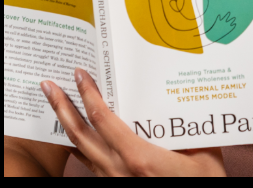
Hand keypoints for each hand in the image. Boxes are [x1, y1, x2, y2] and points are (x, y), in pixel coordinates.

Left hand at [41, 68, 226, 176]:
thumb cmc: (202, 185)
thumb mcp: (204, 156)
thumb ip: (191, 132)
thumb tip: (186, 101)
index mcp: (138, 157)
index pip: (104, 120)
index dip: (89, 96)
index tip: (80, 75)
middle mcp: (118, 170)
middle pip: (81, 135)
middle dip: (62, 107)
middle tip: (48, 85)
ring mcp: (112, 180)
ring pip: (80, 150)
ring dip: (65, 126)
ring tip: (56, 105)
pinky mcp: (113, 185)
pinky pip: (89, 164)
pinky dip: (78, 146)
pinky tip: (76, 138)